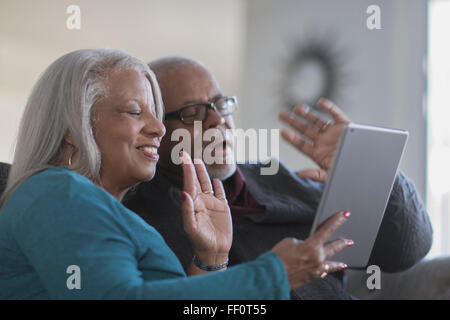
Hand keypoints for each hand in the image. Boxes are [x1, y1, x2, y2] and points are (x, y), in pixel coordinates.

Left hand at [180, 151, 231, 265]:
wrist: (214, 251)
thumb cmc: (200, 241)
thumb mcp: (191, 227)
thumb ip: (187, 210)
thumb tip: (184, 193)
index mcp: (192, 203)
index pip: (189, 183)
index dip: (186, 169)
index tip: (183, 156)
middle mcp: (201, 201)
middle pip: (196, 180)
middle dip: (191, 167)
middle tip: (186, 153)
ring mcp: (212, 204)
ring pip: (207, 184)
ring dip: (203, 173)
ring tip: (199, 160)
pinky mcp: (222, 208)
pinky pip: (220, 193)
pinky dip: (218, 185)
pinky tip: (216, 179)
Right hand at [271, 211, 352, 288]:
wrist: (273, 274)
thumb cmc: (278, 258)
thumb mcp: (290, 242)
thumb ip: (302, 243)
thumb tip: (306, 247)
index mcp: (312, 246)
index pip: (328, 229)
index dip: (337, 220)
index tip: (345, 215)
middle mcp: (318, 258)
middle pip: (334, 247)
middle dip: (342, 243)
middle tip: (350, 241)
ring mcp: (316, 269)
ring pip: (331, 264)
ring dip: (338, 263)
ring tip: (344, 263)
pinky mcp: (312, 276)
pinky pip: (323, 273)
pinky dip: (326, 271)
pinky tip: (327, 271)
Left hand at [278, 98, 349, 181]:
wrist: (366, 167)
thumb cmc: (347, 172)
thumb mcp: (329, 176)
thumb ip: (315, 175)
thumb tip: (300, 174)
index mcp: (317, 153)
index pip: (301, 144)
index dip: (292, 138)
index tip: (283, 132)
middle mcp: (323, 141)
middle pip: (304, 130)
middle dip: (293, 122)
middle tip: (281, 115)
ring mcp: (332, 132)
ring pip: (316, 120)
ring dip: (306, 114)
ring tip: (297, 108)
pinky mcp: (344, 125)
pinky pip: (334, 114)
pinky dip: (328, 107)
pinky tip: (320, 103)